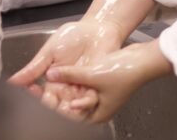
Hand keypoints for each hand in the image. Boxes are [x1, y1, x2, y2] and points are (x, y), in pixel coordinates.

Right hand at [9, 18, 123, 119]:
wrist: (96, 29)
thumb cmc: (73, 36)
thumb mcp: (49, 51)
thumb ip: (33, 68)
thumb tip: (12, 81)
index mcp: (52, 81)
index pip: (41, 96)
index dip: (35, 96)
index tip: (32, 89)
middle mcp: (65, 89)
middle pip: (56, 107)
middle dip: (51, 106)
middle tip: (48, 98)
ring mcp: (80, 90)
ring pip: (72, 109)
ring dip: (67, 109)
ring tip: (63, 102)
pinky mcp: (95, 89)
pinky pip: (89, 102)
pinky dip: (84, 103)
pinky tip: (78, 99)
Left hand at [45, 39, 172, 123]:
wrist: (141, 59)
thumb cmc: (124, 73)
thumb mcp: (93, 75)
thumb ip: (70, 74)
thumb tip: (50, 74)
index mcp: (96, 115)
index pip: (69, 118)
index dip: (53, 109)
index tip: (39, 99)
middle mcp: (95, 108)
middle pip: (68, 107)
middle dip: (53, 99)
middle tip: (35, 90)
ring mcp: (95, 95)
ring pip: (71, 94)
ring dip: (59, 88)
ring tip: (42, 82)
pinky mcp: (96, 82)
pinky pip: (78, 83)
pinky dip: (68, 79)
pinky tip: (56, 73)